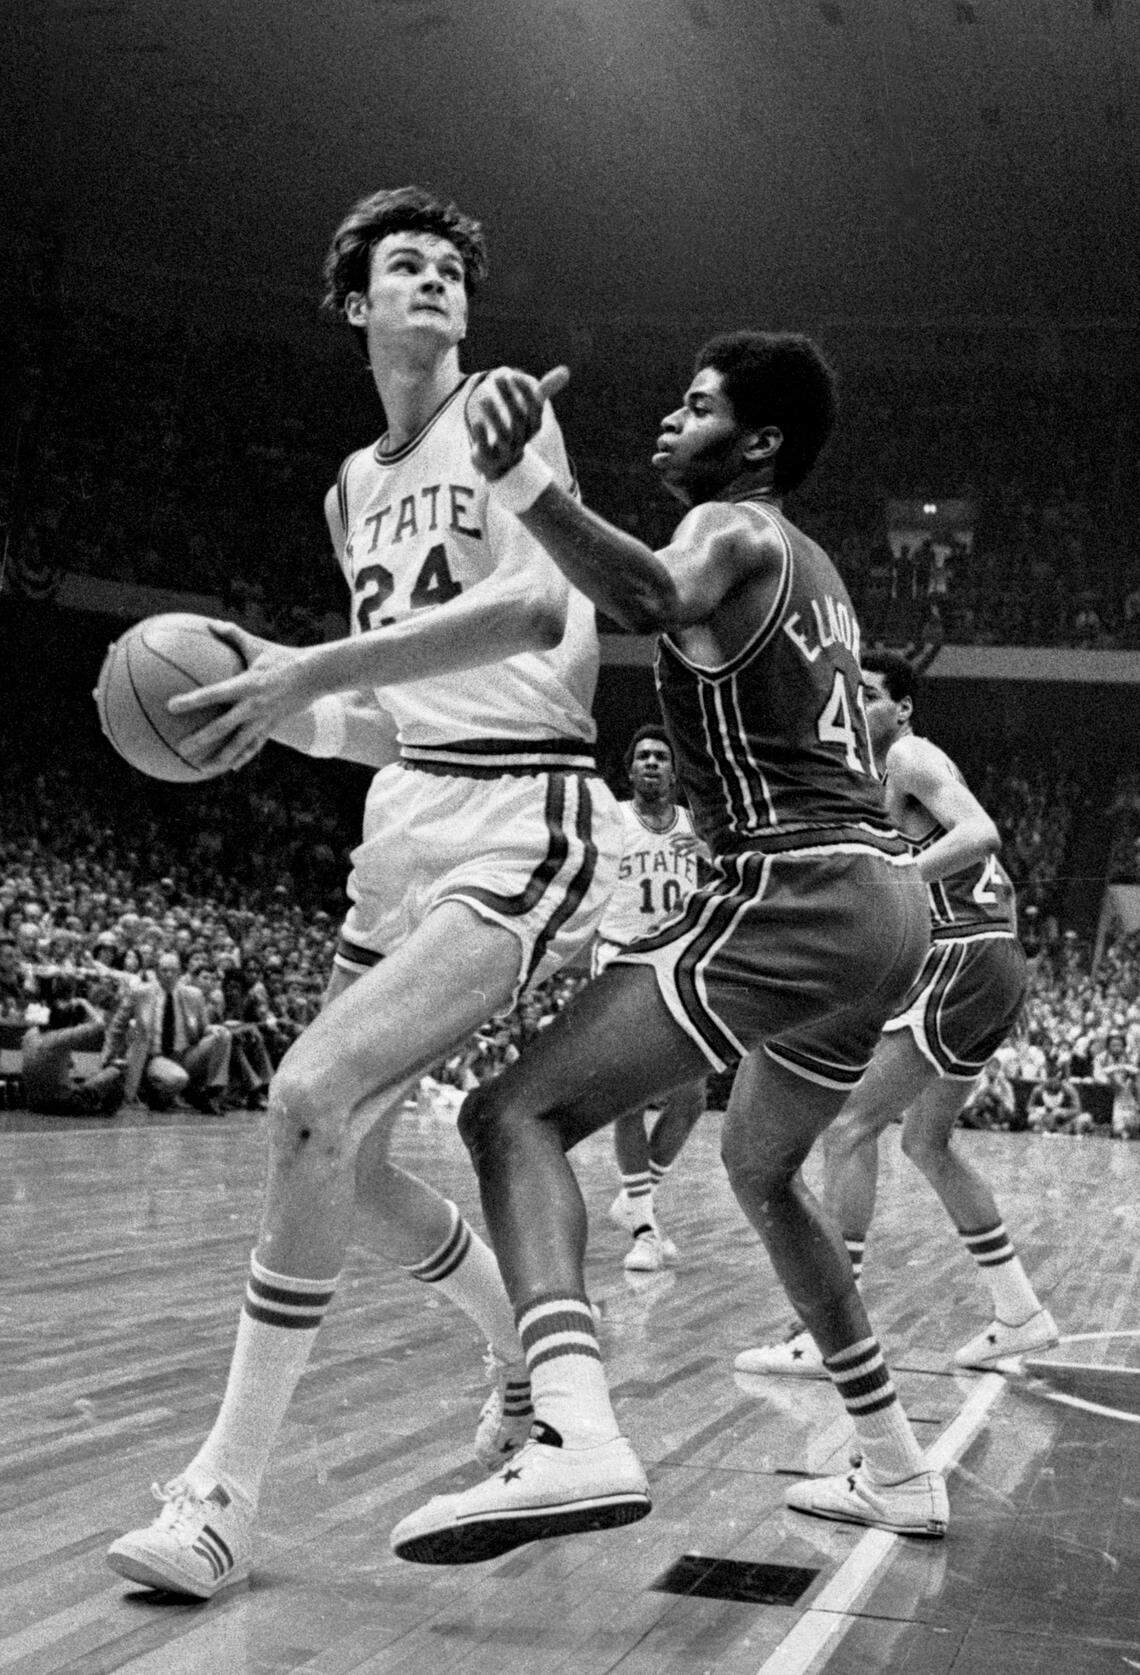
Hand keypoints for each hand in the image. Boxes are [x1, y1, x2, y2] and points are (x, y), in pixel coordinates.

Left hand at [168, 627, 311, 772]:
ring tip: (203, 770)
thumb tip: (210, 623)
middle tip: (180, 749)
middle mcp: (253, 705)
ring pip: (239, 744)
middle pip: (223, 727)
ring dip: (221, 758)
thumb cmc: (283, 656)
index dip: (192, 700)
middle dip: (201, 739)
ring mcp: (263, 719)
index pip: (213, 694)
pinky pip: (255, 745)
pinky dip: (243, 757)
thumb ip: (232, 634)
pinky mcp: (272, 726)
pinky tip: (231, 768)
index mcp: (246, 684)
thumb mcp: (257, 644)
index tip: (171, 706)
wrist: (315, 676)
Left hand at [467, 365, 568, 480]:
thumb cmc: (516, 432)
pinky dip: (482, 437)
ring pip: (503, 436)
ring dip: (494, 416)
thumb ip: (544, 392)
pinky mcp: (489, 459)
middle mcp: (522, 439)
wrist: (503, 467)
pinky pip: (486, 449)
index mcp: (532, 427)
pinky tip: (477, 422)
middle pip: (518, 419)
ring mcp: (506, 452)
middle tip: (497, 378)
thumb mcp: (530, 412)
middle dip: (509, 398)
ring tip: (483, 398)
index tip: (513, 376)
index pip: (535, 410)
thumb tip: (565, 371)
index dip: (526, 393)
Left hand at [669, 833, 709, 862]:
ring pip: (686, 843)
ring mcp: (697, 841)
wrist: (711, 853)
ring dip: (679, 848)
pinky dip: (686, 853)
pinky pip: (691, 849)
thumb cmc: (698, 850)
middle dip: (675, 839)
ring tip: (674, 853)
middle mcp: (693, 837)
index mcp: (690, 835)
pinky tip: (682, 857)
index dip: (672, 835)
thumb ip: (680, 846)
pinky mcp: (700, 847)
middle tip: (668, 843)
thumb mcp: (688, 847)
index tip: (666, 838)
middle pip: (683, 836)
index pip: (680, 833)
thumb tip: (670, 845)